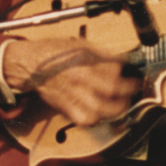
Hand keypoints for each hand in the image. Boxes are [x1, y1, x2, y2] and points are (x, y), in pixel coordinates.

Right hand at [2, 38, 141, 126]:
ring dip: (114, 110)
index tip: (135, 73)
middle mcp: (79, 80)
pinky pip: (82, 119)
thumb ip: (103, 55)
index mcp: (84, 62)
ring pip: (97, 110)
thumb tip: (122, 61)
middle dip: (126, 92)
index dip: (127, 71)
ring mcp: (71, 95)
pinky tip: (104, 115)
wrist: (30, 65)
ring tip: (123, 106)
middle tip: (134, 90)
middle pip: (109, 90)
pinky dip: (96, 120)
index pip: (113, 69)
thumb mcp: (82, 45)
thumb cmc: (56, 53)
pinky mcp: (64, 107)